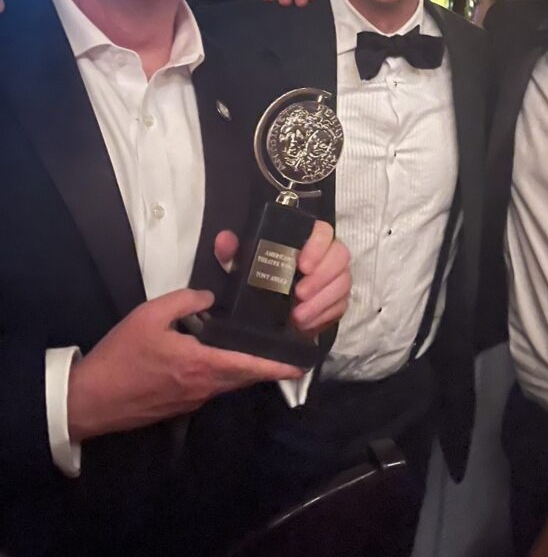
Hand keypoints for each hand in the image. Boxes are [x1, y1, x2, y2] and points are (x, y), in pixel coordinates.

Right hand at [67, 288, 302, 442]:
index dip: (277, 365)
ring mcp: (193, 398)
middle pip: (245, 376)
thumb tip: (210, 298)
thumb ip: (185, 300)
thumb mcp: (150, 315)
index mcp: (201, 364)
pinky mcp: (180, 404)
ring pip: (230, 383)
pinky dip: (226, 374)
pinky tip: (224, 359)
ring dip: (247, 369)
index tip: (302, 363)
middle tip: (290, 351)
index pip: (249, 365)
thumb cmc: (121, 355)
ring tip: (262, 351)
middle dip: (269, 366)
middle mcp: (204, 386)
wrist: (90, 398)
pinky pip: (213, 387)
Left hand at [214, 221, 349, 333]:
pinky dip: (325, 316)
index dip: (318, 245)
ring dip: (323, 300)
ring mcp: (335, 277)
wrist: (265, 308)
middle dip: (322, 277)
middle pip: (340, 255)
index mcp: (305, 238)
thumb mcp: (238, 265)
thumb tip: (224, 240)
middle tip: (299, 294)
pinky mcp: (338, 300)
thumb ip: (231, 251)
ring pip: (344, 282)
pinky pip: (342, 306)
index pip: (323, 230)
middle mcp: (326, 254)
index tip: (302, 264)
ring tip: (299, 316)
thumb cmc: (256, 277)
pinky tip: (307, 325)